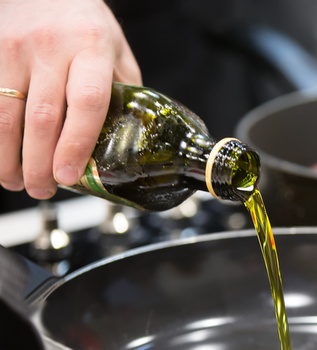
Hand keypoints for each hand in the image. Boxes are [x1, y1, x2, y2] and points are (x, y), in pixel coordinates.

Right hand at [0, 0, 140, 198]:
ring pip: (5, 113)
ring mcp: (15, 48)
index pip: (88, 103)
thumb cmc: (83, 19)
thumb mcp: (116, 48)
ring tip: (17, 182)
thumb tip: (131, 136)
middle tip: (43, 190)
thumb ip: (122, 90)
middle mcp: (52, 48)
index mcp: (92, 48)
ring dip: (8, 157)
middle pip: (42, 118)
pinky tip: (1, 155)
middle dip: (39, 164)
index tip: (70, 176)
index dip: (77, 145)